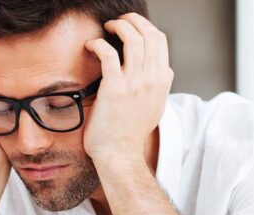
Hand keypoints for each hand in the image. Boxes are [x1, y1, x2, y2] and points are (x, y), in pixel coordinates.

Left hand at [82, 13, 172, 161]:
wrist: (120, 154)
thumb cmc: (131, 132)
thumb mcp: (155, 106)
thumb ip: (158, 86)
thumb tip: (161, 71)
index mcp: (162, 81)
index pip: (160, 40)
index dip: (144, 27)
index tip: (130, 27)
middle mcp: (152, 79)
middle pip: (149, 34)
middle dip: (133, 21)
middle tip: (117, 22)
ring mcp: (135, 83)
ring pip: (133, 39)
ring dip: (118, 27)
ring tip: (106, 28)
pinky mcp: (115, 89)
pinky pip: (109, 54)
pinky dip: (99, 44)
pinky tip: (91, 46)